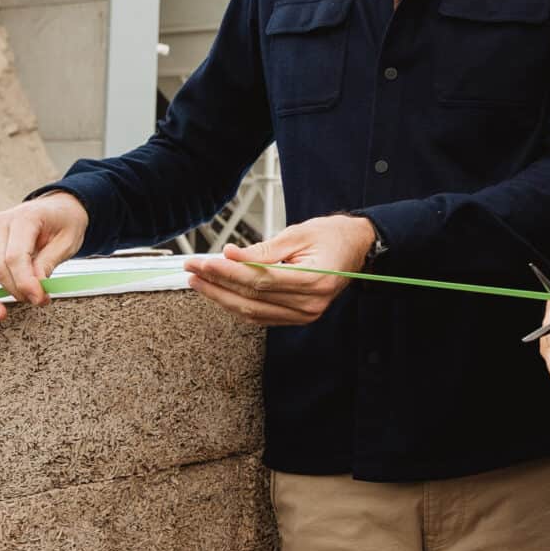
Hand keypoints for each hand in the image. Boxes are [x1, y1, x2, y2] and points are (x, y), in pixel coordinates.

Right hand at [0, 191, 89, 320]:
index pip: (15, 256)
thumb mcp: (67, 239)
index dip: (26, 281)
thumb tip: (35, 285)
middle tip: (37, 302)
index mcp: (21, 218)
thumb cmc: (65, 223)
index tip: (40, 298)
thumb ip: (49, 261)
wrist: (59, 208)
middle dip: (15, 290)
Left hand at [184, 214, 376, 326]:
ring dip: (221, 297)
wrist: (356, 247)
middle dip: (217, 284)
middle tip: (193, 270)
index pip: (260, 279)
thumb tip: (231, 255)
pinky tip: (219, 293)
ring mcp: (305, 314)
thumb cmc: (332, 235)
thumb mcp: (298, 233)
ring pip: (252, 312)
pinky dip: (237, 305)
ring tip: (199, 281)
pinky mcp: (298, 317)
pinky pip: (261, 316)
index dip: (228, 272)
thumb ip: (263, 249)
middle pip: (252, 298)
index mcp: (315, 280)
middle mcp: (311, 303)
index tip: (204, 261)